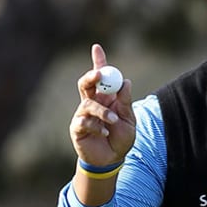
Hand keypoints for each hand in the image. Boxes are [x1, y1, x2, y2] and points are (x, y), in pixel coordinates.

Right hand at [69, 44, 135, 166]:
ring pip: (88, 103)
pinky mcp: (77, 127)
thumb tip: (126, 82)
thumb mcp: (129, 119)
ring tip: (114, 121)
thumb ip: (126, 102)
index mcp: (107, 97)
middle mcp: (93, 102)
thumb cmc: (121, 138)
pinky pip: (84, 120)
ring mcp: (83, 114)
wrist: (112, 159)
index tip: (96, 47)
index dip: (98, 61)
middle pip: (86, 83)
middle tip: (99, 74)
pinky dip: (97, 125)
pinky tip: (104, 132)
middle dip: (92, 76)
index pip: (102, 76)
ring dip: (103, 111)